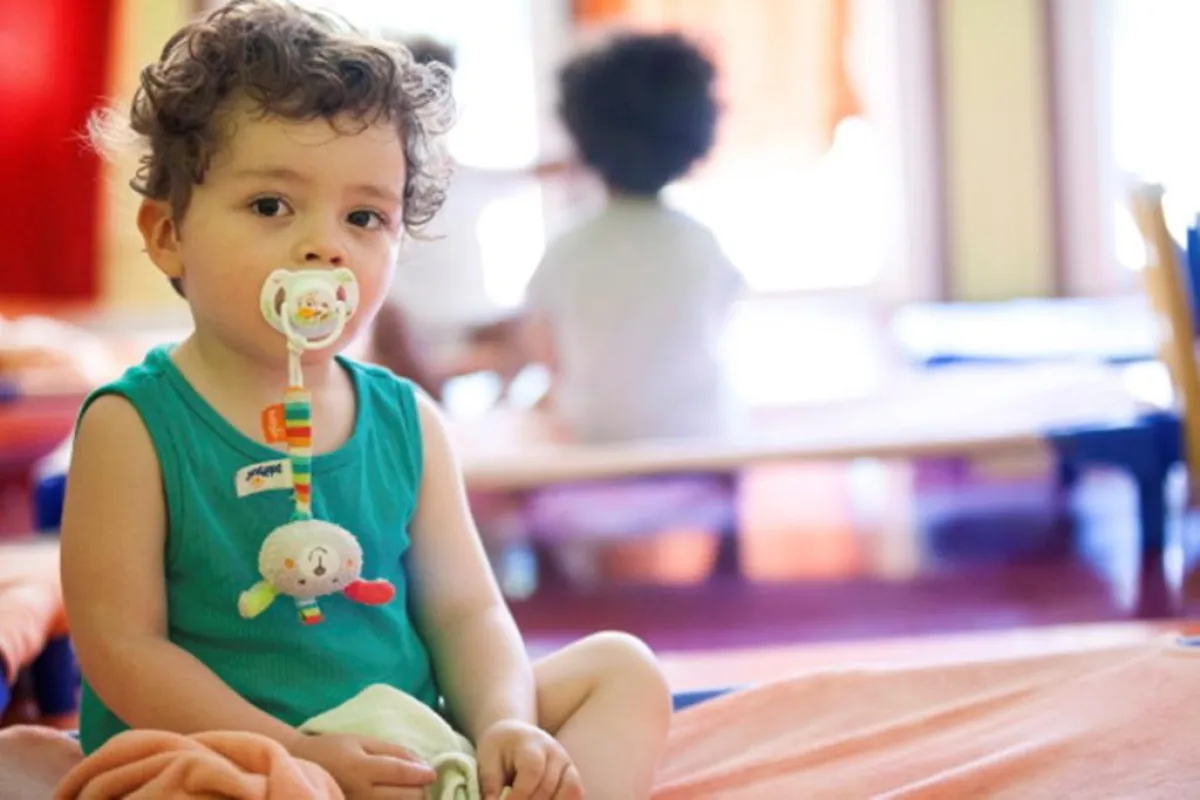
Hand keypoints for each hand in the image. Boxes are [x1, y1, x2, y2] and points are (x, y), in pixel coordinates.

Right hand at [289, 732, 435, 798]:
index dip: (422, 773)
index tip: (433, 772)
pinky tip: (395, 798)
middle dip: (419, 789)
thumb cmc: (332, 749)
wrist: (299, 768)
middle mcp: (360, 793)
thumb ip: (393, 751)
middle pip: (406, 797)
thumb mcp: (362, 741)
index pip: (401, 774)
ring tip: (408, 790)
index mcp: (361, 768)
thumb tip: (422, 762)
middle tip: (419, 780)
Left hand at [475, 720, 582, 799]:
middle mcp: (554, 752)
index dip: (520, 796)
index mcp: (531, 744)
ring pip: (571, 790)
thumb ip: (490, 784)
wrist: (515, 735)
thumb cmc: (500, 748)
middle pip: (549, 786)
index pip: (532, 771)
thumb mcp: (487, 760)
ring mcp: (567, 763)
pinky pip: (577, 793)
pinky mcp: (572, 775)